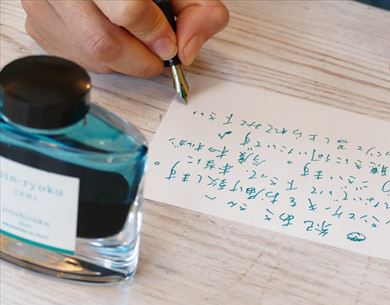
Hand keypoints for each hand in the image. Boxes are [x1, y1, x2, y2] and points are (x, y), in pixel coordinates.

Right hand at [22, 0, 228, 76]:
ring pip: (89, 56)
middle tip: (160, 54)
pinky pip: (77, 58)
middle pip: (102, 42)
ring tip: (140, 42)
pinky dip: (106, 59)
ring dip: (125, 61)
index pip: (127, 10)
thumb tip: (186, 51)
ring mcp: (44, 6)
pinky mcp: (40, 25)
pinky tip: (116, 37)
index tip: (170, 43)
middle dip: (142, 59)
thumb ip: (197, 11)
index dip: (154, 34)